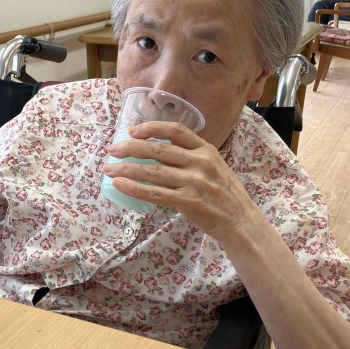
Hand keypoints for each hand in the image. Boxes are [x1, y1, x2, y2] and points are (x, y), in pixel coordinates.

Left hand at [102, 121, 257, 241]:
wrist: (240, 220)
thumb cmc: (224, 194)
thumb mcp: (214, 166)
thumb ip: (191, 157)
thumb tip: (157, 151)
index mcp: (206, 149)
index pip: (175, 130)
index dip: (151, 128)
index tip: (132, 131)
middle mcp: (200, 162)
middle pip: (157, 149)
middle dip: (130, 148)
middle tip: (112, 150)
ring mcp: (194, 182)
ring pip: (152, 171)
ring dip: (125, 168)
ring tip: (108, 168)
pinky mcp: (188, 201)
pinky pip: (154, 193)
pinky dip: (134, 188)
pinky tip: (120, 184)